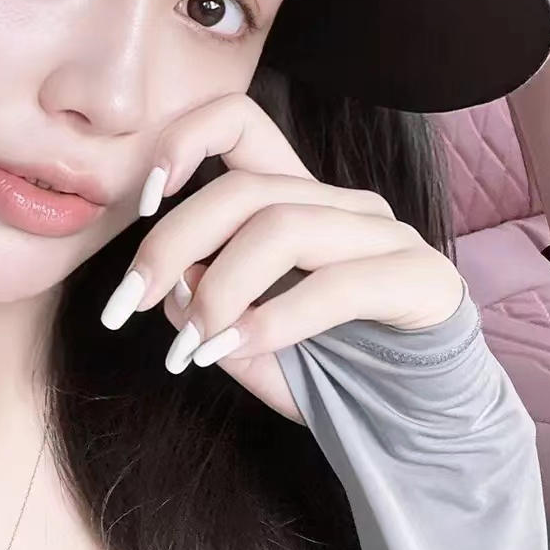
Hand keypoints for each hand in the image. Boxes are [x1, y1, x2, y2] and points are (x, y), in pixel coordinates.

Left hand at [99, 91, 467, 423]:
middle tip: (129, 304)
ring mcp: (385, 235)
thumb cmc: (325, 375)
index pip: (240, 122)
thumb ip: (204, 305)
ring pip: (283, 227)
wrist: (412, 428)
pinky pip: (338, 283)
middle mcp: (341, 203)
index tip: (142, 201)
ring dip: (221, 289)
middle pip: (243, 189)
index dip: (185, 141)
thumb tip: (170, 280)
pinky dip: (275, 318)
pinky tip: (240, 350)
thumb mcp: (242, 340)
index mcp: (296, 200)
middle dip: (172, 242)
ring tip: (194, 345)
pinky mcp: (420, 278)